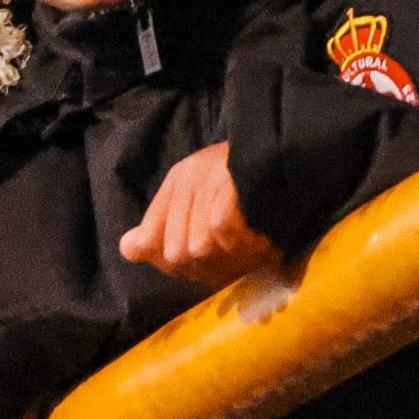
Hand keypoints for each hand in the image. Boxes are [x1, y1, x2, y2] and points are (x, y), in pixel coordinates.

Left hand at [118, 144, 280, 288]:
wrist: (290, 150)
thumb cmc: (249, 184)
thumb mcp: (202, 200)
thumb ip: (164, 226)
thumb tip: (128, 248)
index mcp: (176, 182)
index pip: (148, 239)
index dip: (169, 263)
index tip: (199, 268)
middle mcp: (185, 178)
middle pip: (174, 252)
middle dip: (205, 267)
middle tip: (233, 266)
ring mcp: (206, 178)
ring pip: (196, 247)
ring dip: (228, 260)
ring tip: (250, 256)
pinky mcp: (228, 182)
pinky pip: (220, 231)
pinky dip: (240, 245)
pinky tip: (259, 244)